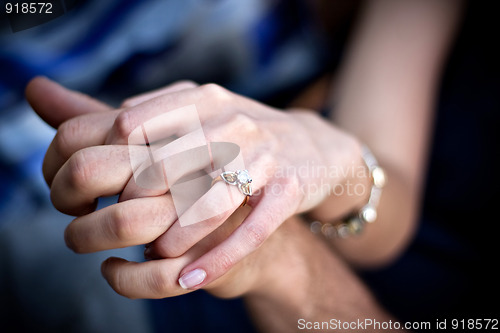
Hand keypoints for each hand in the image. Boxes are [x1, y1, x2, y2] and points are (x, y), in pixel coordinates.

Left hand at [27, 77, 360, 291]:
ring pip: (205, 204)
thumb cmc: (245, 134)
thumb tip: (108, 125)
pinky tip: (191, 278)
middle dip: (132, 206)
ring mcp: (263, 156)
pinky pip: (250, 232)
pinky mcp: (289, 189)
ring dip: (172, 237)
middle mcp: (231, 123)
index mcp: (202, 100)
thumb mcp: (205, 109)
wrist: (315, 146)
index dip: (106, 162)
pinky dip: (217, 260)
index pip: (131, 125)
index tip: (97, 191)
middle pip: (159, 167)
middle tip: (123, 227)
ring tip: (157, 252)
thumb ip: (158, 111)